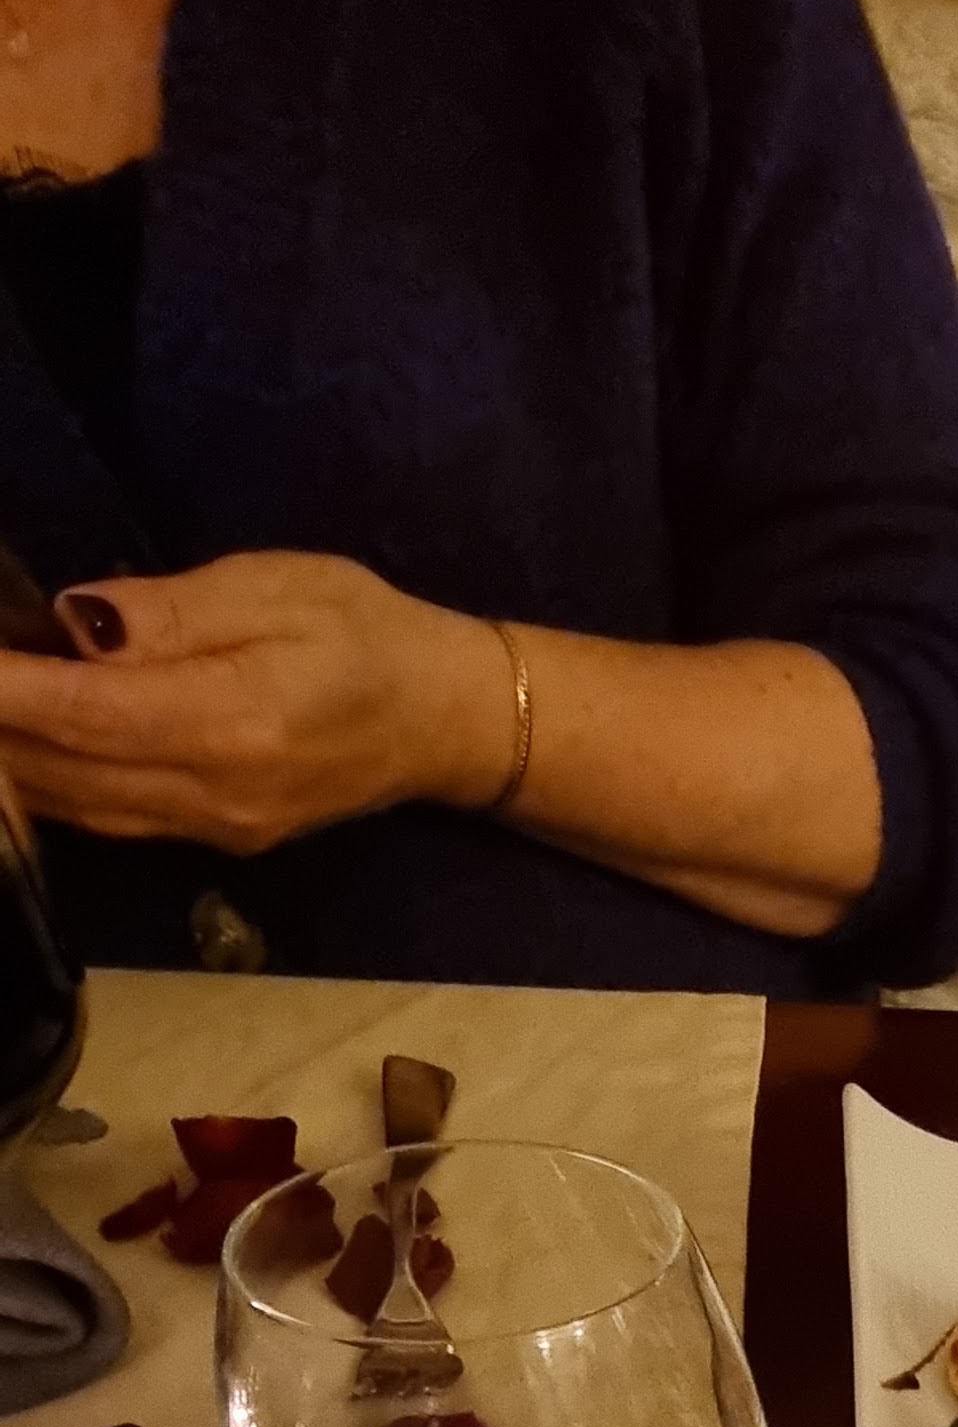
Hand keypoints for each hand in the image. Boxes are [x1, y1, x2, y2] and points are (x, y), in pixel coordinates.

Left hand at [0, 552, 519, 851]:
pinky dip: (48, 783)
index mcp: (237, 722)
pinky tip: (16, 747)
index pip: (88, 713)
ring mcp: (212, 828)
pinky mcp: (210, 839)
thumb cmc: (369, 633)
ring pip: (74, 805)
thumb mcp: (277, 587)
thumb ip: (170, 610)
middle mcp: (216, 794)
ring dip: (10, 762)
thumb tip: (73, 622)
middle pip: (65, 770)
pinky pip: (104, 817)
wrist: (445, 720)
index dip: (7, 692)